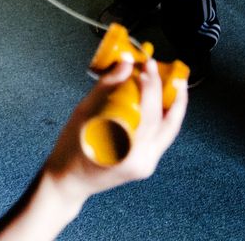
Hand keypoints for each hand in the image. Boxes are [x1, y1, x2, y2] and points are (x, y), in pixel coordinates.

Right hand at [43, 57, 186, 201]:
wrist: (68, 181)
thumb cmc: (71, 149)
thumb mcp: (84, 113)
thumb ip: (107, 86)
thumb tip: (125, 62)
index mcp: (125, 150)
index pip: (149, 115)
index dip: (153, 86)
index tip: (149, 65)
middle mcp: (141, 161)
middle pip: (169, 124)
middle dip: (175, 96)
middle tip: (173, 73)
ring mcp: (146, 165)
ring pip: (170, 131)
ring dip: (174, 106)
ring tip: (174, 84)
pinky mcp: (146, 164)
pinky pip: (162, 137)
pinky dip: (164, 117)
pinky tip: (162, 101)